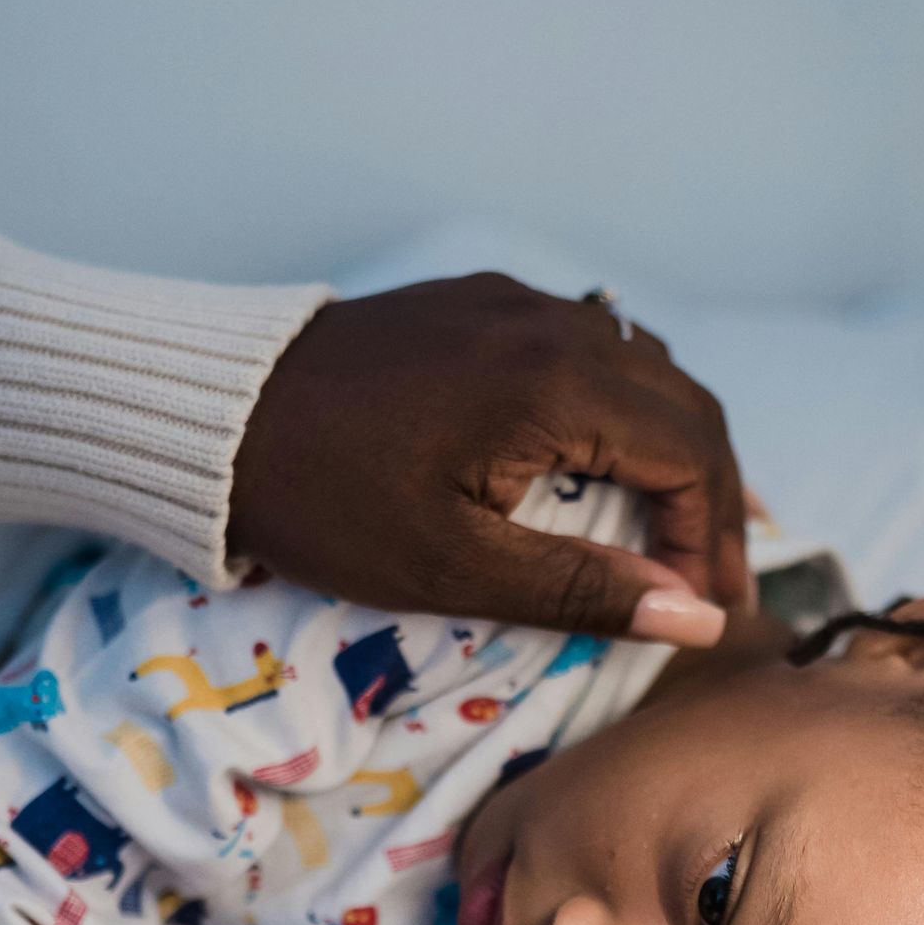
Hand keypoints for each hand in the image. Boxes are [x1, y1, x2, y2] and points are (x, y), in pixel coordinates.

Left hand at [229, 274, 748, 643]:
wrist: (209, 416)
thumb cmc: (323, 502)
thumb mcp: (453, 568)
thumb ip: (584, 590)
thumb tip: (697, 621)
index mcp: (557, 384)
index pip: (692, 456)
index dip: (714, 541)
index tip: (703, 614)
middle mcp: (554, 324)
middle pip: (686, 406)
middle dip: (713, 499)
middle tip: (712, 585)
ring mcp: (517, 303)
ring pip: (646, 371)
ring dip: (677, 451)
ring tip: (680, 531)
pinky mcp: (481, 304)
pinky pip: (593, 349)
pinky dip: (627, 413)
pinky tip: (613, 464)